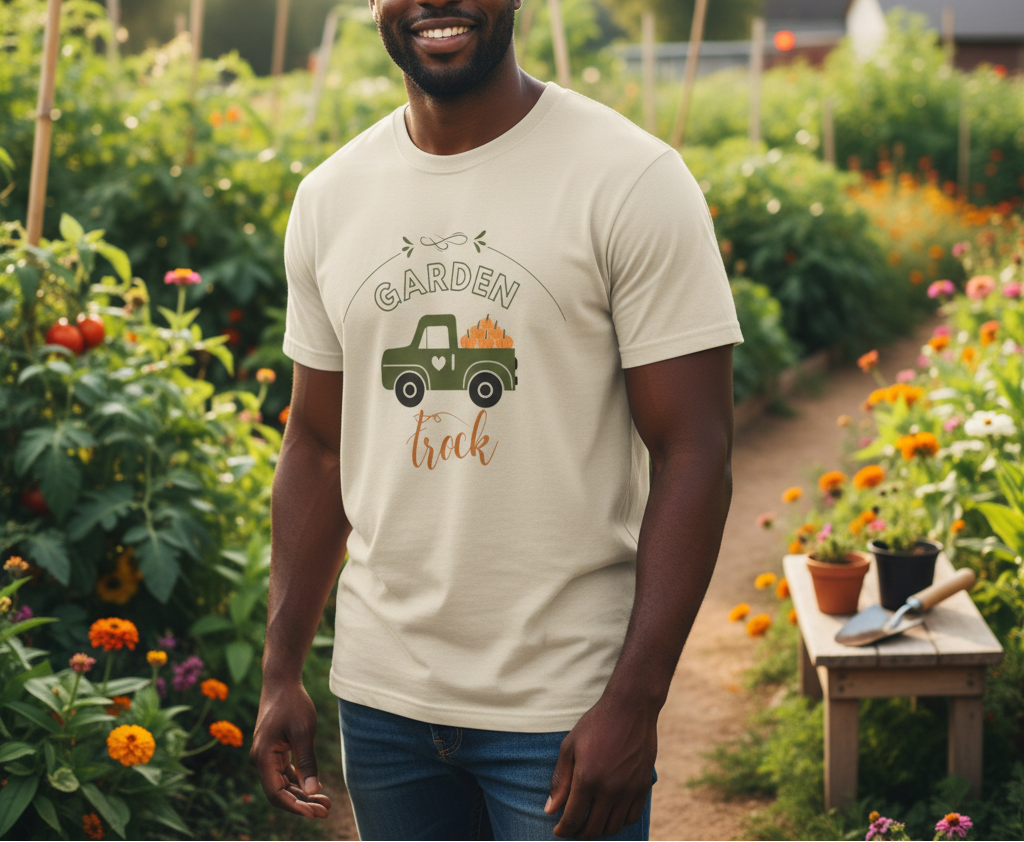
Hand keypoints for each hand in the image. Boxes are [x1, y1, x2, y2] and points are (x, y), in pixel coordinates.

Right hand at [251, 679, 330, 818]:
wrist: (281, 680)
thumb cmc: (292, 703)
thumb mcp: (303, 732)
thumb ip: (307, 762)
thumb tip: (313, 791)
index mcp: (263, 757)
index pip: (276, 793)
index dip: (295, 807)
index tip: (315, 814)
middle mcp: (261, 759)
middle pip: (280, 792)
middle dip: (302, 804)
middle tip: (326, 811)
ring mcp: (266, 755)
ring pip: (283, 784)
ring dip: (302, 794)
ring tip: (325, 802)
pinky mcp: (274, 749)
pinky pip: (285, 773)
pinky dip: (299, 781)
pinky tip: (316, 786)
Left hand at [545, 694, 657, 838]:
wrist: (630, 708)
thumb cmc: (596, 724)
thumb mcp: (570, 747)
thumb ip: (560, 780)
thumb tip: (550, 810)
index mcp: (587, 778)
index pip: (573, 819)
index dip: (563, 830)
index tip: (558, 831)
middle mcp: (609, 789)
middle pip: (593, 828)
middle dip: (579, 833)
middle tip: (572, 828)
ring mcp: (629, 789)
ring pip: (613, 827)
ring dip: (599, 830)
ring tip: (589, 823)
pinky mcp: (643, 786)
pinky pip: (631, 817)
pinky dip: (618, 822)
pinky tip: (609, 815)